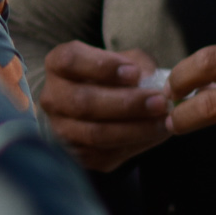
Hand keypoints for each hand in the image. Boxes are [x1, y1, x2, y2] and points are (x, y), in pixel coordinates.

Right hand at [38, 42, 172, 169]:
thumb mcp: (126, 60)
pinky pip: (105, 154)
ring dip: (134, 129)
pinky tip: (155, 135)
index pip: (69, 61)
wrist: (99, 106)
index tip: (134, 73)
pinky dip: (135, 145)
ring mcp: (60, 128)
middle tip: (159, 102)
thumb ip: (138, 63)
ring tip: (163, 121)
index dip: (101, 67)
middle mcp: (52, 97)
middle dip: (126, 103)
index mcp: (57, 65)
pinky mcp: (76, 154)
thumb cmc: (114, 78)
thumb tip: (150, 80)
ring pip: (94, 133)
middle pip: (82, 102)